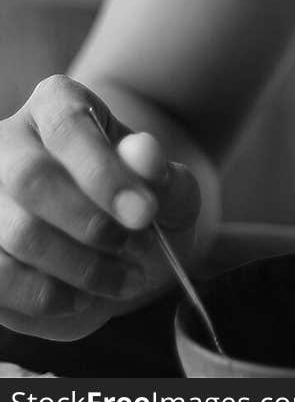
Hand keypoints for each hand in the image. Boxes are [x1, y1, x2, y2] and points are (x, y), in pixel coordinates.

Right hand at [0, 75, 200, 340]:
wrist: (120, 249)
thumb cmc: (142, 206)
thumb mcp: (171, 189)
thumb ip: (163, 176)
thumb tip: (144, 156)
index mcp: (57, 104)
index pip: (68, 124)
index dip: (104, 171)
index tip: (145, 213)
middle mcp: (9, 142)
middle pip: (30, 178)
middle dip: (88, 222)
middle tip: (135, 247)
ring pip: (15, 233)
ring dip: (78, 266)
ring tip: (123, 277)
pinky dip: (45, 296)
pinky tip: (82, 297)